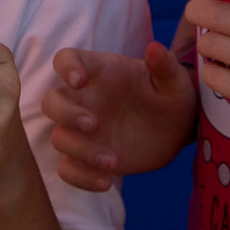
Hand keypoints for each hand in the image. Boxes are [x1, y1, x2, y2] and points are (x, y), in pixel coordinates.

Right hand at [45, 38, 197, 191]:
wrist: (177, 130)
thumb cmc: (171, 96)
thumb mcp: (175, 81)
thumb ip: (164, 66)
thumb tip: (155, 48)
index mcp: (101, 72)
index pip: (68, 59)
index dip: (66, 67)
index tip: (78, 80)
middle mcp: (85, 100)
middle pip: (52, 101)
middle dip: (65, 114)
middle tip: (93, 125)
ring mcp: (83, 131)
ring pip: (59, 138)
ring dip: (80, 151)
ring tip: (113, 161)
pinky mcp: (88, 158)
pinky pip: (68, 168)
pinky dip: (80, 177)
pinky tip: (106, 182)